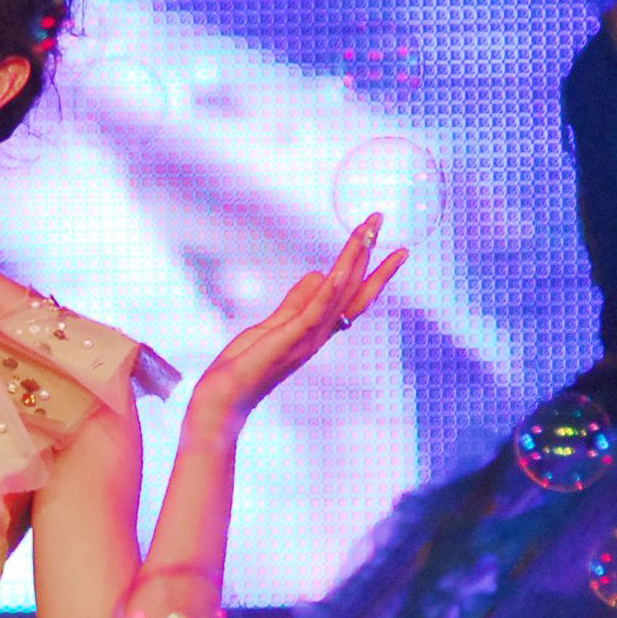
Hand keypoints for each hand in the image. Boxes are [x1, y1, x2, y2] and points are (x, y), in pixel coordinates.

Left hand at [188, 216, 408, 443]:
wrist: (226, 397)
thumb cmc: (246, 364)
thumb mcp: (274, 324)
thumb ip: (297, 300)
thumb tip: (318, 274)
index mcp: (317, 329)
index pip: (352, 295)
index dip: (371, 270)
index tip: (390, 247)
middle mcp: (320, 332)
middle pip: (354, 289)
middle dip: (369, 253)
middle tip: (380, 219)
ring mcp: (308, 336)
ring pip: (340, 292)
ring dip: (354, 258)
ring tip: (367, 229)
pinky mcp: (290, 338)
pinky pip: (315, 311)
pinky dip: (330, 290)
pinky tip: (340, 268)